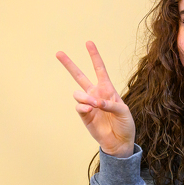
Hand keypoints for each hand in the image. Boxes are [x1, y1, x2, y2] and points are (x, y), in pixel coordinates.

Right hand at [56, 41, 135, 157]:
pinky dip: (84, 107)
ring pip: (78, 93)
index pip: (99, 69)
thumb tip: (95, 102)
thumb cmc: (125, 124)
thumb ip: (110, 104)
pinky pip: (79, 106)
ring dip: (85, 97)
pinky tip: (90, 110)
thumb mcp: (124, 111)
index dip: (94, 56)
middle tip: (58, 53)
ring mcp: (88, 104)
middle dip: (69, 64)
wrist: (119, 142)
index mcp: (107, 89)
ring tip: (93, 105)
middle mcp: (95, 94)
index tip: (88, 43)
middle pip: (79, 76)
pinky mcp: (84, 115)